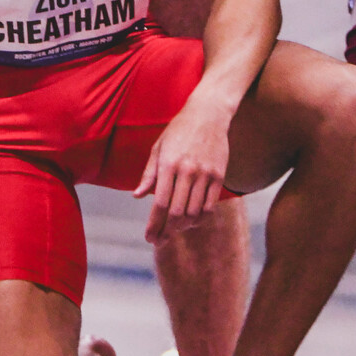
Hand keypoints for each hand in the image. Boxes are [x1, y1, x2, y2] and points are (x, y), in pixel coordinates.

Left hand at [136, 93, 230, 241]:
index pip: (159, 203)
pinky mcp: (219, 176)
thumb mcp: (158, 147)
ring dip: (183, 227)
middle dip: (166, 231)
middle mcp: (187, 170)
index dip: (154, 224)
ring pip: (194, 213)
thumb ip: (149, 174)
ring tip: (173, 231)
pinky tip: (191, 222)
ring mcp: (205, 174)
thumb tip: (137, 196)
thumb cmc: (178, 130)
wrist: (208, 114)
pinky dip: (200, 219)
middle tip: (159, 241)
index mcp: (168, 164)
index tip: (149, 237)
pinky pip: (210, 206)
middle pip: (176, 212)